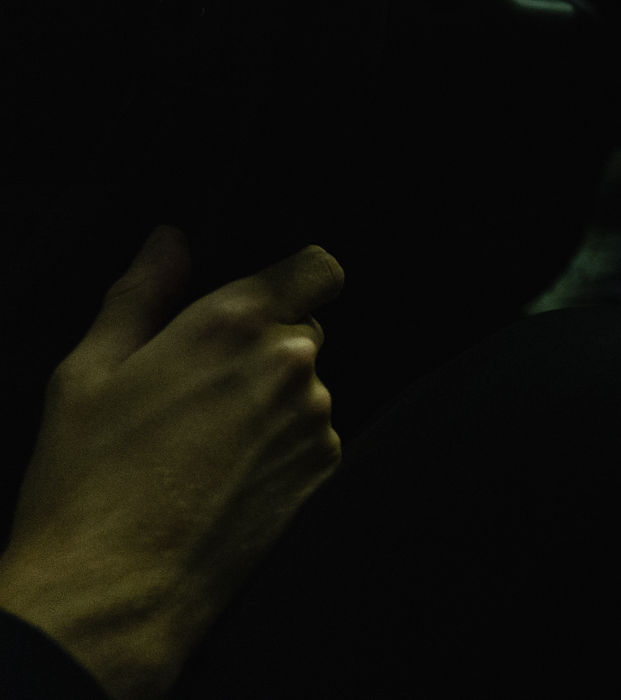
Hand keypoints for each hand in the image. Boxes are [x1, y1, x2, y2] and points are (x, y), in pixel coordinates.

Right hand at [0, 227, 343, 699]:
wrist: (112, 590)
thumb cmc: (86, 480)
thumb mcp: (87, 373)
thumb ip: (139, 294)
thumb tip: (169, 242)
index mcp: (232, 323)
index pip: (318, 268)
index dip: (297, 278)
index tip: (268, 300)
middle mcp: (289, 362)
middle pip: (304, 328)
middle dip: (263, 347)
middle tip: (198, 393)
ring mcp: (313, 417)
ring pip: (307, 386)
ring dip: (271, 400)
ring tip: (201, 446)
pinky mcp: (322, 467)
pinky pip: (311, 435)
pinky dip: (280, 446)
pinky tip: (224, 477)